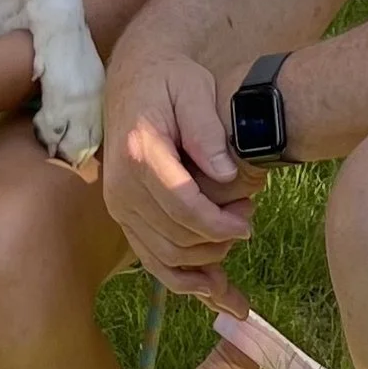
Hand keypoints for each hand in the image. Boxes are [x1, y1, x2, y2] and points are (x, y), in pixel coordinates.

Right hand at [100, 48, 257, 307]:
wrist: (134, 79)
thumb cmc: (170, 80)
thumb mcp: (193, 88)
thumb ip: (207, 130)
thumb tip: (226, 176)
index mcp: (139, 152)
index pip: (181, 205)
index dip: (219, 224)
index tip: (249, 223)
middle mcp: (121, 185)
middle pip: (174, 237)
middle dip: (217, 242)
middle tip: (248, 222)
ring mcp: (118, 204)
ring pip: (163, 257)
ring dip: (204, 265)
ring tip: (235, 242)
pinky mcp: (123, 215)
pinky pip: (151, 259)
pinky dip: (181, 280)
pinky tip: (213, 289)